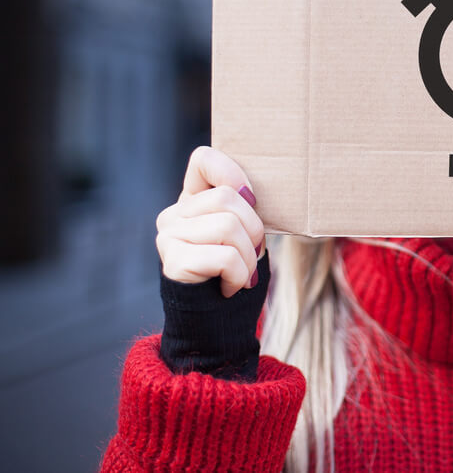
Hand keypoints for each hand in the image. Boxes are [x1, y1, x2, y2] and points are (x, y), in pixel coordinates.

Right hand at [155, 146, 264, 297]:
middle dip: (254, 230)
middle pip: (228, 197)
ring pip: (229, 226)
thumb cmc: (235, 274)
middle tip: (250, 255)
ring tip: (240, 274)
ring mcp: (168, 236)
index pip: (204, 159)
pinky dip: (239, 275)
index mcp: (192, 200)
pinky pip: (225, 257)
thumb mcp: (244, 233)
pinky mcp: (173, 261)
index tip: (251, 201)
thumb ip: (241, 208)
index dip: (233, 174)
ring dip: (248, 257)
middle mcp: (174, 214)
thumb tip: (246, 193)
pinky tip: (229, 286)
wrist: (216, 322)